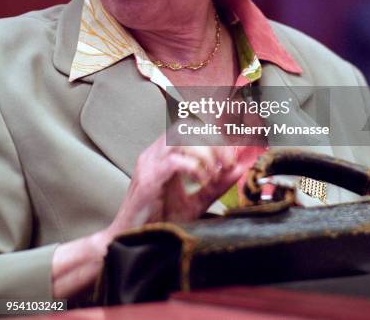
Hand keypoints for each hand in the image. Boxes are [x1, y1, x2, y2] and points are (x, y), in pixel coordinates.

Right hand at [108, 133, 244, 234]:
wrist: (131, 242)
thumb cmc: (159, 222)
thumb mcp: (196, 201)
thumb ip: (216, 185)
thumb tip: (239, 169)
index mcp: (164, 154)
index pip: (190, 128)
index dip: (214, 136)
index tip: (231, 156)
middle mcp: (155, 153)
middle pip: (186, 127)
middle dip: (212, 142)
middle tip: (227, 163)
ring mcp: (149, 164)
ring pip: (180, 138)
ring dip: (204, 153)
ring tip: (213, 174)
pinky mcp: (148, 179)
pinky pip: (175, 161)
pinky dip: (194, 167)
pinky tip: (202, 181)